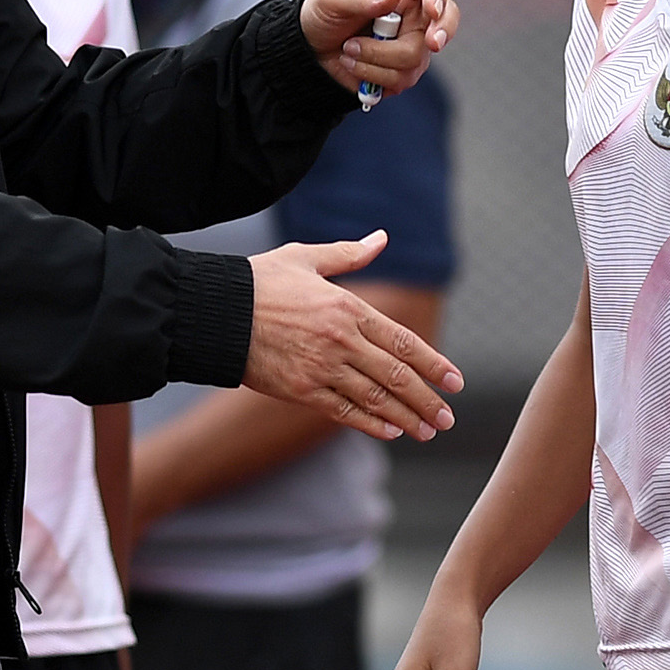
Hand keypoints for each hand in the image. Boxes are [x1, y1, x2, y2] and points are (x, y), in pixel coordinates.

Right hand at [243, 234, 462, 439]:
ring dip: (407, 417)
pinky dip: (371, 424)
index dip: (435, 365)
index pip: (404, 342)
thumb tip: (382, 238)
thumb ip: (349, 253)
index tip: (455, 382)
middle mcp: (342, 341)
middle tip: (447, 418)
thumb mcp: (306, 258)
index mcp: (348, 307)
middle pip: (397, 376)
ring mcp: (322, 369)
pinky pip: (344, 412)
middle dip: (427, 400)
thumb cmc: (259, 282)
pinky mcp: (301, 391)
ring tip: (427, 431)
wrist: (214, 313)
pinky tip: (391, 431)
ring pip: (376, 399)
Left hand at [297, 0, 458, 97]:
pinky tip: (353, 65)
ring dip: (376, 58)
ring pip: (415, 59)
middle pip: (442, 24)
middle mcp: (413, 14)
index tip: (433, 10)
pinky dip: (372, 75)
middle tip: (432, 43)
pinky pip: (400, 80)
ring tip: (348, 49)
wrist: (311, 48)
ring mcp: (411, 44)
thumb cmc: (323, 13)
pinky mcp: (402, 71)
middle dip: (441, 33)